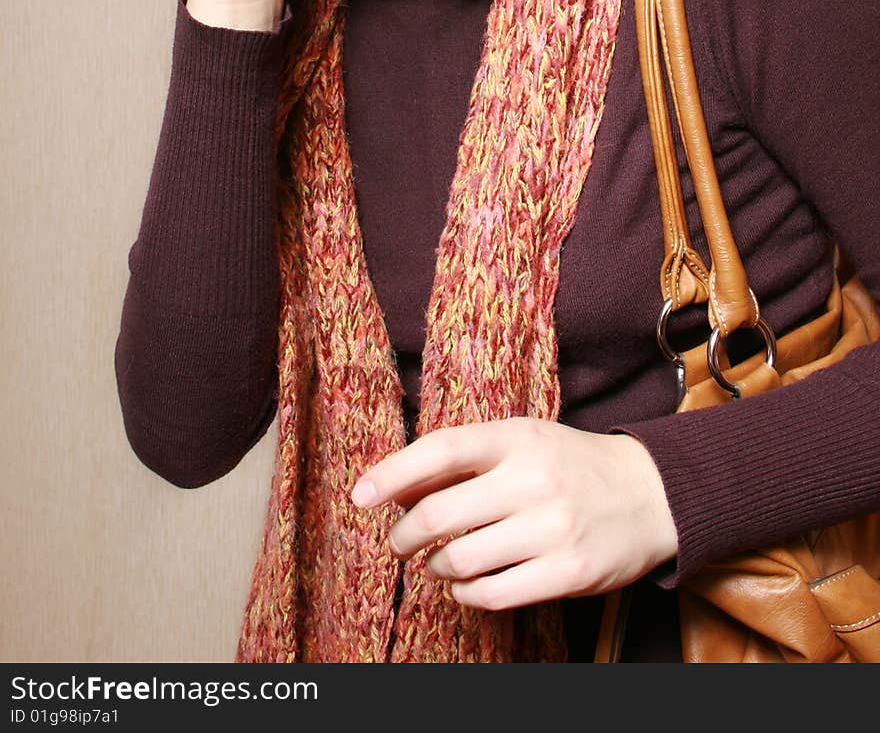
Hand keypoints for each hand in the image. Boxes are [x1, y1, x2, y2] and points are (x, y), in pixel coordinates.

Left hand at [351, 418, 677, 610]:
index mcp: (517, 437)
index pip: (441, 449)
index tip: (361, 495)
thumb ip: (464, 460)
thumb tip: (397, 488)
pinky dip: (467, 594)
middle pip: (439, 514)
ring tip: (440, 561)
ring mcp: (553, 528)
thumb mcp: (521, 442)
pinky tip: (467, 585)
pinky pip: (493, 594)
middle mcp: (534, 479)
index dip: (393, 472)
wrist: (649, 494)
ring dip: (436, 566)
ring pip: (460, 560)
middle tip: (400, 542)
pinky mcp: (569, 572)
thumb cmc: (568, 465)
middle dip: (405, 535)